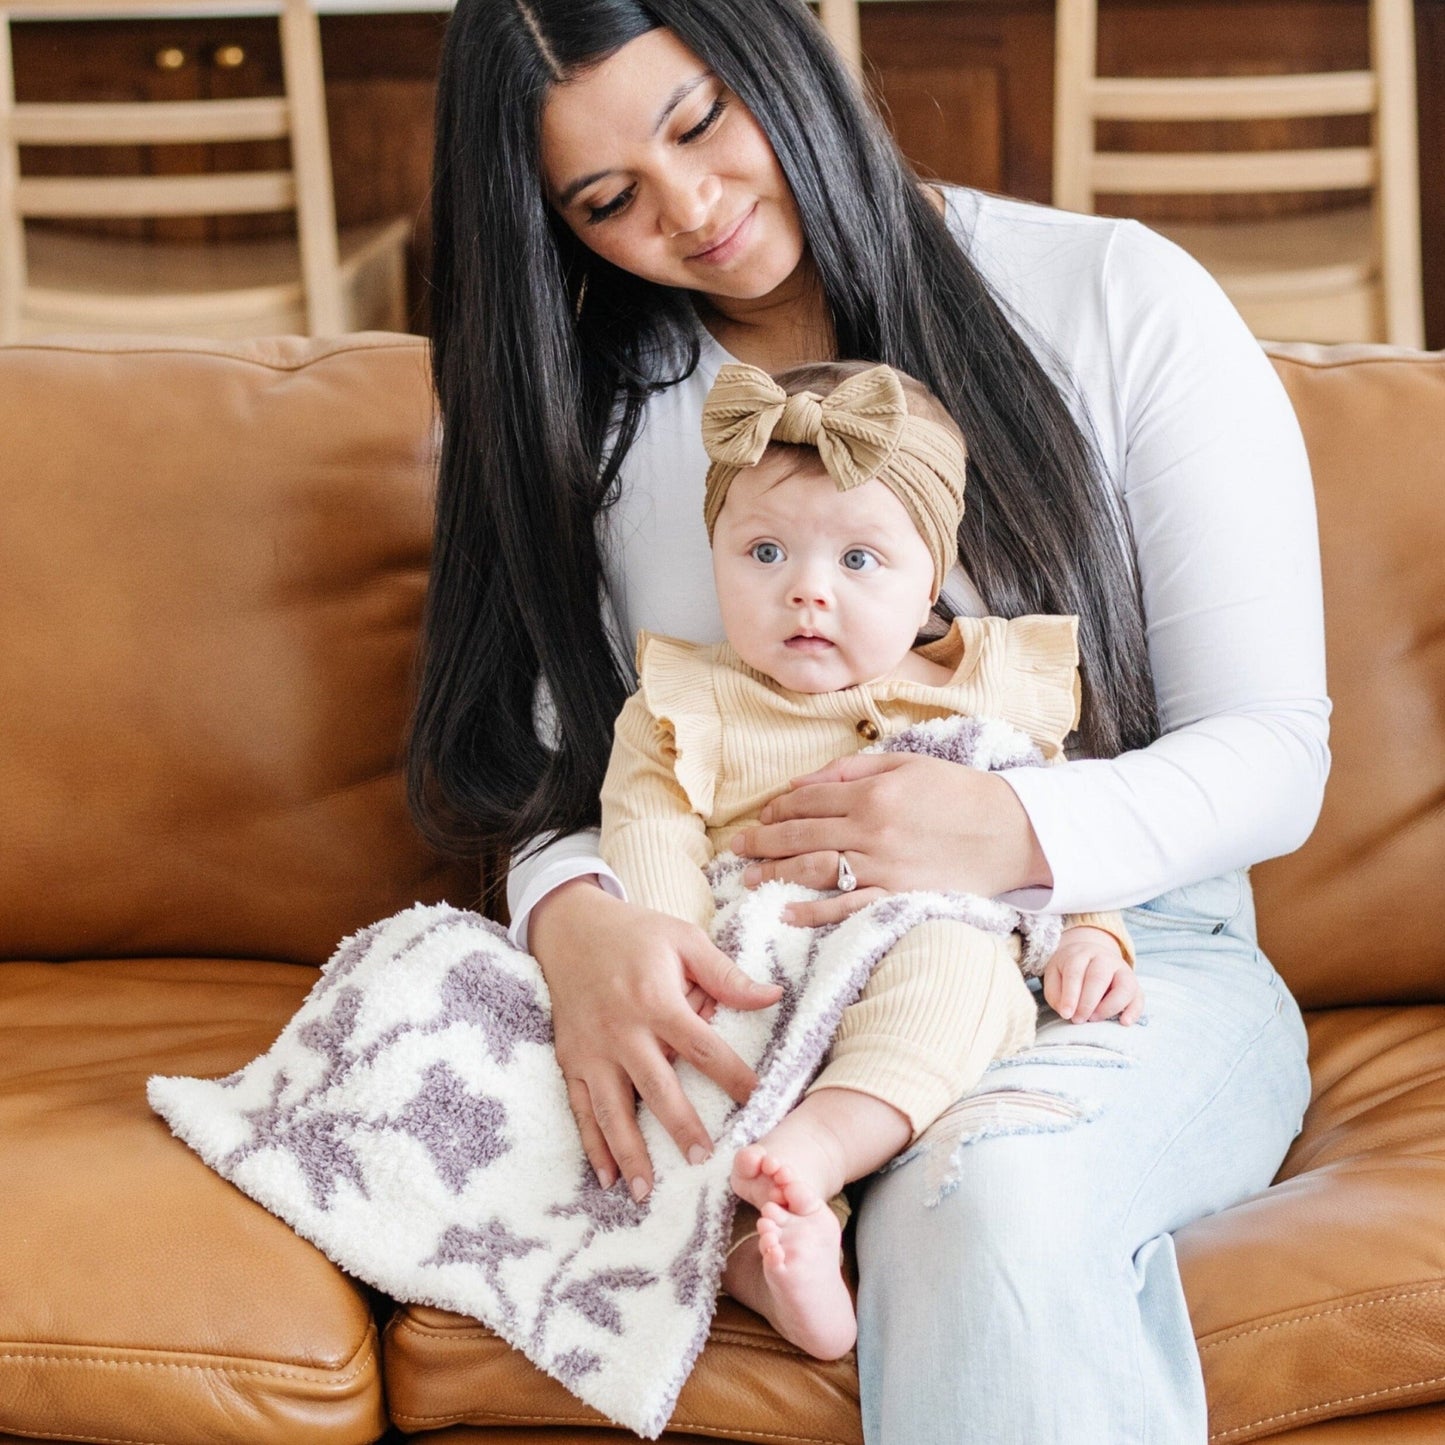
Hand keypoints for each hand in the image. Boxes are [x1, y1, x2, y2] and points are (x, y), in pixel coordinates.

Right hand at [528, 878, 781, 1199]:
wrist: (568, 927)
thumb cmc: (635, 932)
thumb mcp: (683, 939)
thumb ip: (726, 975)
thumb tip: (773, 997)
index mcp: (655, 1000)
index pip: (702, 1047)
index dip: (732, 1076)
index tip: (757, 1101)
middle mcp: (622, 1031)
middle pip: (656, 1087)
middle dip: (680, 1126)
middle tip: (702, 1159)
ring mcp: (592, 1049)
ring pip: (612, 1109)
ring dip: (629, 1152)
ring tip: (647, 1191)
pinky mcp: (571, 1059)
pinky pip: (581, 1108)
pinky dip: (592, 1145)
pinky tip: (606, 1177)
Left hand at [730, 752, 1051, 926]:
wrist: (1010, 831)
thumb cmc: (958, 792)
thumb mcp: (905, 764)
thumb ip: (850, 771)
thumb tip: (800, 782)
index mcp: (871, 793)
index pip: (807, 800)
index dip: (777, 809)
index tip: (761, 817)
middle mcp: (870, 829)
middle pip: (801, 835)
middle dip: (762, 841)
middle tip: (737, 849)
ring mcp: (883, 866)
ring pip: (814, 868)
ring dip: (776, 872)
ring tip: (750, 878)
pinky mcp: (898, 895)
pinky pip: (848, 905)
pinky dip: (815, 910)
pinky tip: (788, 910)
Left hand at [1042, 927, 1143, 1024]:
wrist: (1090, 956)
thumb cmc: (1068, 970)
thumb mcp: (1054, 975)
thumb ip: (1055, 993)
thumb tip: (1067, 1012)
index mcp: (1080, 954)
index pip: (1075, 972)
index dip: (1070, 995)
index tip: (1066, 1014)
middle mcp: (1104, 959)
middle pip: (1099, 977)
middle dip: (1088, 1002)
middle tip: (1078, 1019)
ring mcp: (1122, 970)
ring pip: (1124, 986)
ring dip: (1110, 1006)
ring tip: (1094, 1019)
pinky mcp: (1135, 985)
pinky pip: (1139, 997)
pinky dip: (1134, 1011)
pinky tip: (1124, 1022)